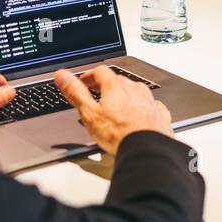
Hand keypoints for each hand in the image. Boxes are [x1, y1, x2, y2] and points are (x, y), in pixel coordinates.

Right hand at [54, 65, 173, 154]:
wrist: (147, 149)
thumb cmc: (119, 134)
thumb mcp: (89, 113)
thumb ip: (75, 92)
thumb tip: (62, 76)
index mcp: (116, 86)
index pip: (100, 71)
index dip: (89, 75)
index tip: (84, 81)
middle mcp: (135, 90)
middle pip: (118, 80)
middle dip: (106, 85)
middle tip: (97, 94)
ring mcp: (149, 101)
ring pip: (135, 91)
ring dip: (124, 95)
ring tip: (116, 106)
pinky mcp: (159, 114)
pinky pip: (150, 105)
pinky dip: (141, 107)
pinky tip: (138, 115)